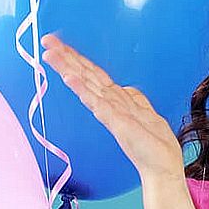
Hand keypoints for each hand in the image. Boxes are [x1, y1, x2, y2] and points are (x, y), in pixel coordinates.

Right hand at [41, 35, 184, 181]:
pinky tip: (70, 78)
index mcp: (118, 99)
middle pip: (85, 75)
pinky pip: (97, 103)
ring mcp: (111, 112)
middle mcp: (110, 103)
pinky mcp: (116, 122)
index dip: (77, 58)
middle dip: (66, 57)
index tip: (59, 43)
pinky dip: (83, 90)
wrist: (161, 166)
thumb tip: (127, 87)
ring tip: (51, 55)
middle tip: (47, 42)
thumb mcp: (147, 113)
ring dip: (68, 69)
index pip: (94, 73)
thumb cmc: (153, 144)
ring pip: (87, 85)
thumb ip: (135, 99)